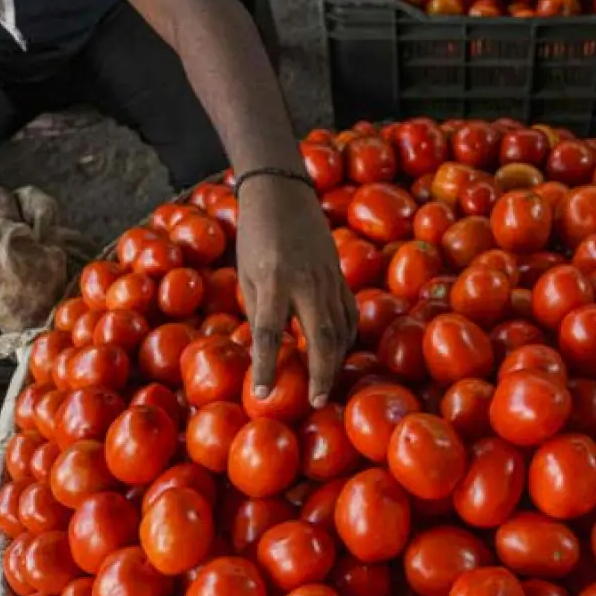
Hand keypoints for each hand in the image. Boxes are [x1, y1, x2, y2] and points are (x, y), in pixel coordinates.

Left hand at [235, 176, 356, 406]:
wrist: (284, 193)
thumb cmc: (255, 234)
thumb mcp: (247, 274)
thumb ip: (259, 313)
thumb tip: (266, 351)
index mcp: (274, 281)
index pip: (271, 333)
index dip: (267, 366)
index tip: (262, 393)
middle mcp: (306, 282)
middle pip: (320, 337)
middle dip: (321, 374)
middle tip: (317, 402)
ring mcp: (329, 279)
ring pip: (340, 329)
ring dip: (335, 361)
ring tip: (326, 386)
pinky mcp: (341, 277)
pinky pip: (349, 315)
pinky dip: (346, 338)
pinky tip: (338, 354)